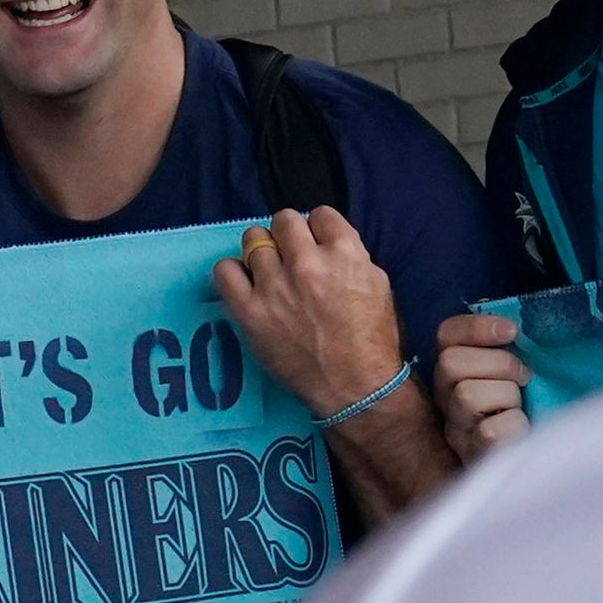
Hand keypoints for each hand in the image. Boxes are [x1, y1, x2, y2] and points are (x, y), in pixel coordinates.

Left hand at [212, 208, 403, 414]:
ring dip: (262, 252)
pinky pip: (225, 271)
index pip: (320, 214)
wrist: (355, 387)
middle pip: (284, 221)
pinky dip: (233, 272)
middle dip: (288, 235)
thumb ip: (351, 255)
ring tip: (269, 274)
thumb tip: (325, 241)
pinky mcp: (250, 312)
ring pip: (252, 239)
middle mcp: (307, 263)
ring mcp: (275, 287)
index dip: (317, 230)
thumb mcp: (377, 284)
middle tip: (291, 258)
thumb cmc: (372, 340)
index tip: (316, 246)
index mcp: (344, 253)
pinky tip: (245, 284)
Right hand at [434, 310, 528, 461]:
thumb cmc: (538, 412)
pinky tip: (523, 431)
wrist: (548, 464)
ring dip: (506, 396)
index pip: (447, 335)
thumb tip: (522, 322)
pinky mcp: (473, 457)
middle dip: (498, 363)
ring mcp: (457, 430)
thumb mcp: (524, 374)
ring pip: (466, 394)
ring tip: (521, 408)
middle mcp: (448, 400)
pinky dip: (513, 426)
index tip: (513, 332)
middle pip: (450, 362)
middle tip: (525, 377)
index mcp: (459, 372)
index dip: (476, 327)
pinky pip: (488, 431)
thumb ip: (515, 349)